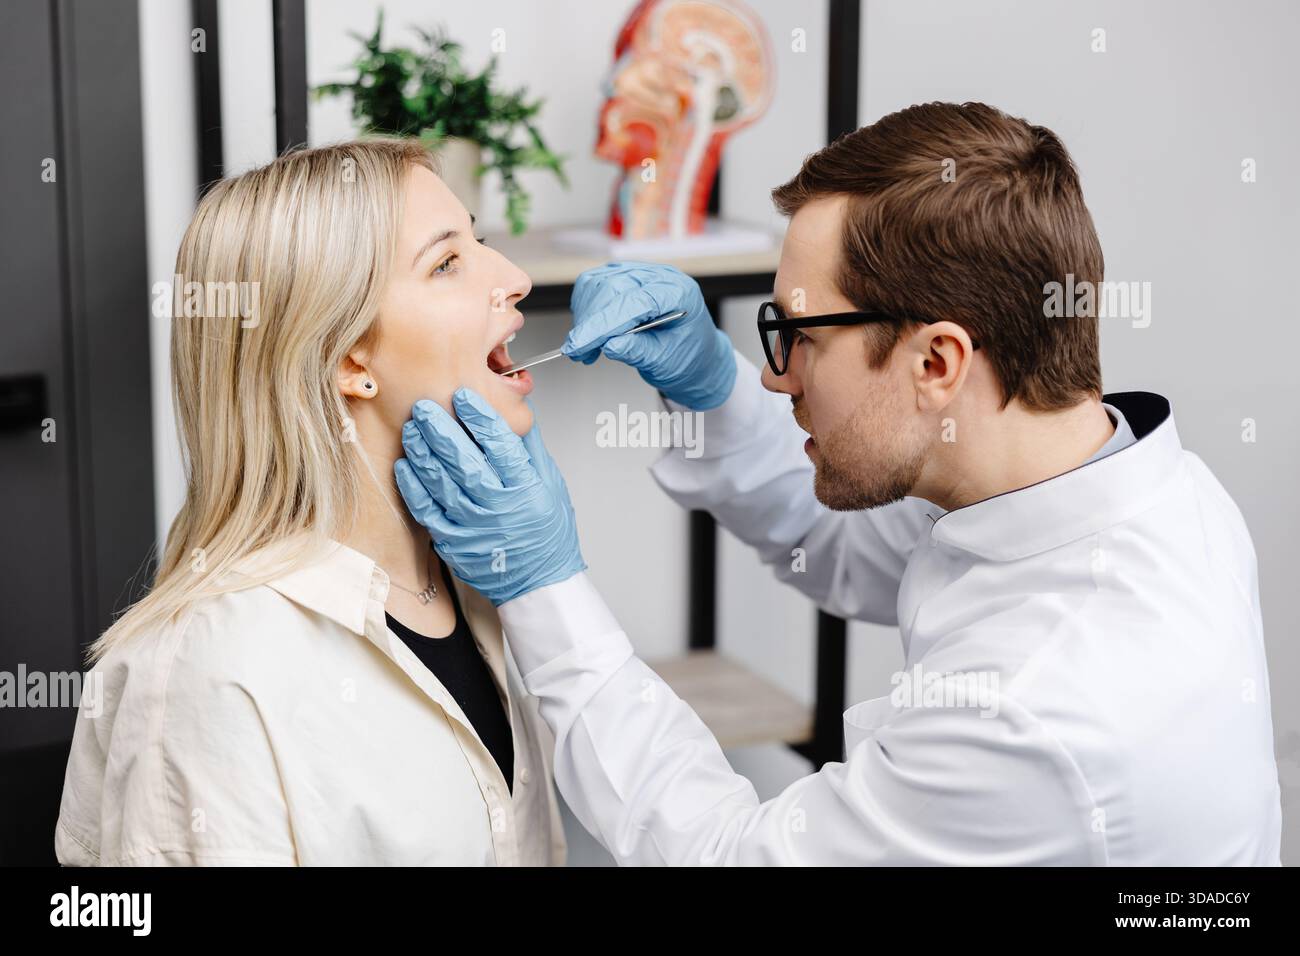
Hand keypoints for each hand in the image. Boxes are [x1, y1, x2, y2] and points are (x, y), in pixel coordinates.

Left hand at [395, 388, 585, 606]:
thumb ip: (531, 449)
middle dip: (441, 430)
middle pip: (465, 462)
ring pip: (442, 485)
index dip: (480, 417)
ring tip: (411, 430)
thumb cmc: (548, 534)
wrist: (540, 583)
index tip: (463, 396)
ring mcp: (475, 528)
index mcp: (527, 489)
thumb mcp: (552, 485)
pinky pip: (428, 512)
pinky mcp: (455, 544)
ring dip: (423, 454)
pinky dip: (414, 488)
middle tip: (424, 407)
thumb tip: (516, 413)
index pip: (501, 445)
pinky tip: (405, 467)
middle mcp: (500, 508)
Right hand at [561, 262, 736, 409]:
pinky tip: (591, 332)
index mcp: (679, 294)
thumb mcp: (665, 362)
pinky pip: (595, 284)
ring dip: (585, 316)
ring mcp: (642, 273)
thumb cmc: (686, 356)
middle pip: (612, 287)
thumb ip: (638, 352)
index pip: (634, 300)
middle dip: (590, 322)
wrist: (694, 354)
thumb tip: (609, 345)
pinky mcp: (626, 277)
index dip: (602, 323)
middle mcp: (660, 277)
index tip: (578, 345)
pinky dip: (586, 308)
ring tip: (588, 348)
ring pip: (598, 283)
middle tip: (581, 353)